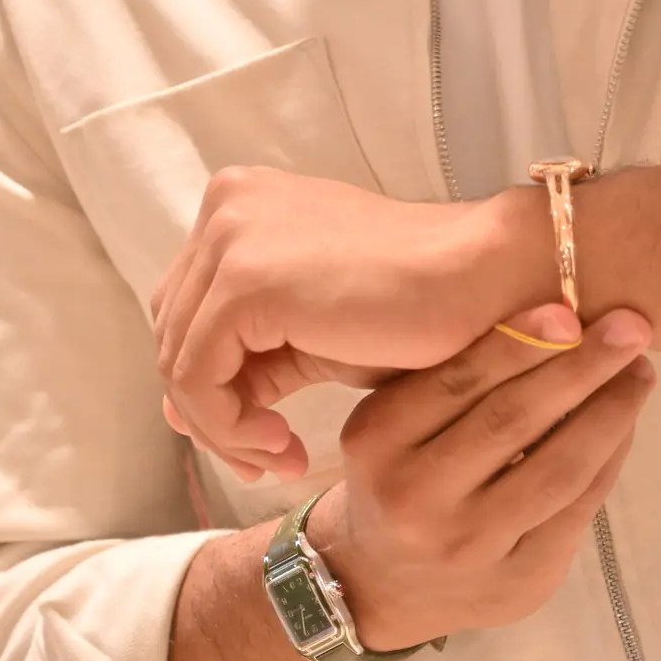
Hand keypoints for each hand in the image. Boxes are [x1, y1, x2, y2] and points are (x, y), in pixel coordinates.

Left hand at [151, 166, 545, 472]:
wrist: (485, 281)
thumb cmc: (415, 312)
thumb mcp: (309, 337)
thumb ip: (244, 360)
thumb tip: (175, 410)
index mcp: (243, 204)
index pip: (187, 310)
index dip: (212, 385)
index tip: (263, 436)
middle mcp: (227, 205)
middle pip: (175, 334)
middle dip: (216, 412)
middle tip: (273, 456)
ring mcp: (231, 235)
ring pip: (179, 362)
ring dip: (225, 428)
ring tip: (282, 456)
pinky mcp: (243, 279)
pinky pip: (197, 378)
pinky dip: (229, 427)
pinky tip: (285, 445)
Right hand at [306, 304, 655, 650]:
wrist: (377, 582)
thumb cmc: (394, 472)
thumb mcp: (392, 419)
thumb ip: (451, 374)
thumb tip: (555, 316)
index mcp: (377, 442)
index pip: (458, 381)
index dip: (519, 341)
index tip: (571, 309)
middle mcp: (416, 499)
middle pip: (512, 422)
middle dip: (581, 369)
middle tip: (632, 328)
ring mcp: (471, 549)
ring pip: (557, 471)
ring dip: (610, 414)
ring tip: (639, 373)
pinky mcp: (518, 584)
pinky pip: (578, 512)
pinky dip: (608, 461)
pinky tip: (624, 424)